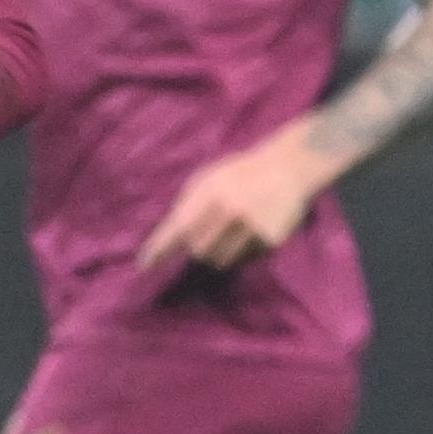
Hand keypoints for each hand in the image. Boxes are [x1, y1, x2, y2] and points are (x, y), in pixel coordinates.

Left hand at [139, 124, 340, 272]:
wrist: (289, 167)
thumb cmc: (241, 173)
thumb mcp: (209, 179)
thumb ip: (189, 204)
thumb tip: (174, 238)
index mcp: (210, 194)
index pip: (178, 227)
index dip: (159, 248)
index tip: (143, 266)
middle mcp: (229, 212)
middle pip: (199, 250)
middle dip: (200, 247)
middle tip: (211, 235)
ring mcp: (252, 227)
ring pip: (222, 259)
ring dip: (221, 252)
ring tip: (232, 234)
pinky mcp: (270, 239)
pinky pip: (247, 258)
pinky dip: (245, 250)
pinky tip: (254, 231)